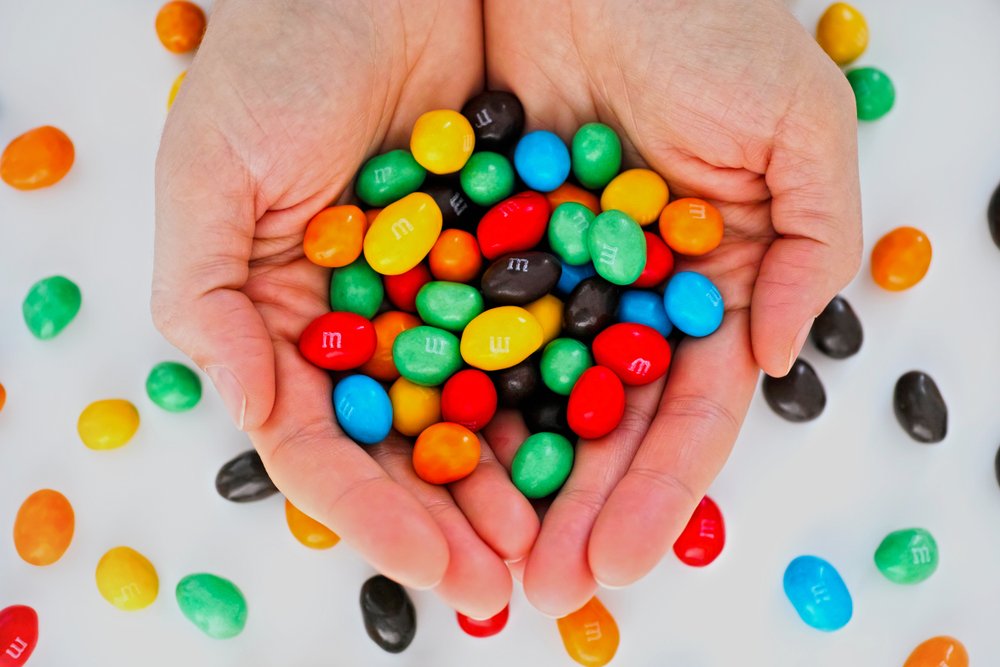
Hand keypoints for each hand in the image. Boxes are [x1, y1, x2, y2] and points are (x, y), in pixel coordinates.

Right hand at [152, 0, 535, 618]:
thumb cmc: (274, 65)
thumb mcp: (211, 178)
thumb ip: (207, 302)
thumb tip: (251, 411)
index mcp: (287, 326)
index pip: (325, 447)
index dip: (374, 515)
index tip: (437, 565)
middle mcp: (364, 325)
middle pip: (408, 445)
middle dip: (453, 517)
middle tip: (507, 575)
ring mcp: (438, 295)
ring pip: (477, 405)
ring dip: (512, 474)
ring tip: (554, 533)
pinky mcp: (506, 254)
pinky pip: (536, 333)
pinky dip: (559, 386)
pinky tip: (593, 435)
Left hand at [484, 0, 861, 614]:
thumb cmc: (711, 28)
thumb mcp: (798, 130)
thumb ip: (812, 245)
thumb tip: (776, 359)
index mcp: (704, 287)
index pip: (684, 411)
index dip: (658, 491)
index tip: (623, 560)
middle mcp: (624, 295)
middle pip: (601, 422)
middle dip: (578, 507)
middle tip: (548, 587)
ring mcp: (549, 273)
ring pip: (529, 392)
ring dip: (510, 474)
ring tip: (485, 552)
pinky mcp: (480, 238)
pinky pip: (462, 325)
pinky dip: (450, 388)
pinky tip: (429, 456)